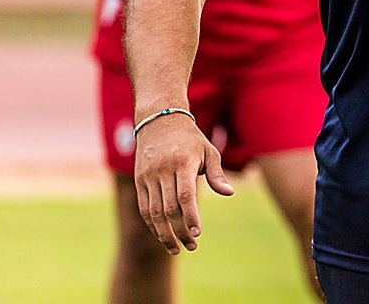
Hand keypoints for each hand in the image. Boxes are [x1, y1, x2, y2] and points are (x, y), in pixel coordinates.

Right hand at [134, 114, 233, 254]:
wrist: (159, 121)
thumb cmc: (191, 139)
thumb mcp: (208, 151)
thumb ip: (217, 174)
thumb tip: (229, 193)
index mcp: (183, 162)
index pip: (185, 195)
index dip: (190, 216)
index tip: (197, 233)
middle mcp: (163, 170)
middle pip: (169, 208)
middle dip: (180, 231)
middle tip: (192, 246)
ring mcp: (148, 176)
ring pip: (154, 212)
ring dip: (164, 233)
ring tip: (177, 248)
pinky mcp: (139, 180)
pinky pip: (144, 208)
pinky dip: (152, 224)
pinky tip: (162, 235)